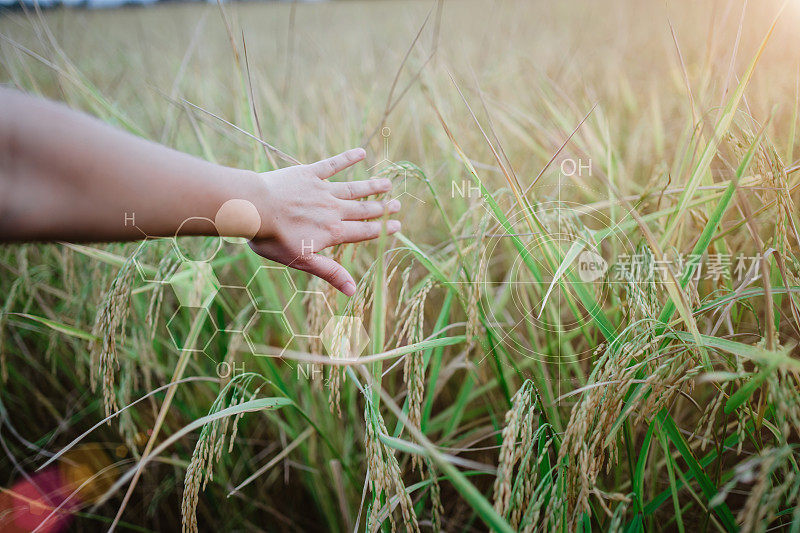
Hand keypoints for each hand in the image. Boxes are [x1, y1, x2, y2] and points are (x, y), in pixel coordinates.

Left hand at [248, 148, 399, 295]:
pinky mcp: (309, 173)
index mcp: (332, 232)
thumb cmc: (273, 239)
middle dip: (382, 208)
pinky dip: (347, 159)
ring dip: (371, 186)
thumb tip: (353, 291)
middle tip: (398, 204)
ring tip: (388, 183)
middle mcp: (332, 209)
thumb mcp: (302, 261)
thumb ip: (329, 273)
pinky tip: (361, 152)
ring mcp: (322, 189)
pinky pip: (332, 164)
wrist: (253, 208)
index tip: (398, 225)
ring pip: (353, 188)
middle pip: (362, 209)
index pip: (363, 231)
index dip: (381, 229)